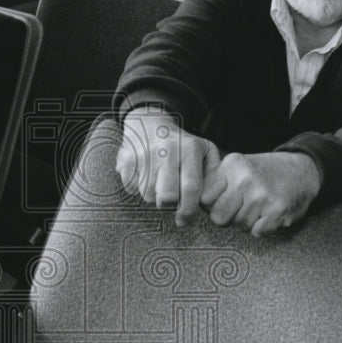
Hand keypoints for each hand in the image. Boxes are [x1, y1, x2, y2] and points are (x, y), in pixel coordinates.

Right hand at [115, 107, 220, 225]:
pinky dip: (136, 187)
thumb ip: (213, 173)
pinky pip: (131, 188)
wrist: (149, 121)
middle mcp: (168, 150)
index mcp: (189, 149)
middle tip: (169, 200)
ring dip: (153, 195)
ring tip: (158, 181)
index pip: (191, 189)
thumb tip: (212, 198)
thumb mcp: (204, 150)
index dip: (188, 211)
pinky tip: (143, 175)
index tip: (183, 220)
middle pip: (167, 197)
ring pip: (148, 195)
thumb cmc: (181, 144)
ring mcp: (146, 153)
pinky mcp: (127, 158)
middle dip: (168, 205)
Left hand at [200, 151, 321, 236]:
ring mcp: (261, 195)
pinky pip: (256, 232)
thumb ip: (216, 181)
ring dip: (247, 222)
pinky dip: (262, 227)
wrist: (303, 170)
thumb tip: (192, 202)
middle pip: (218, 217)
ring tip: (257, 207)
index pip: (203, 198)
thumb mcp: (238, 166)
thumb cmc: (265, 172)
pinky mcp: (276, 210)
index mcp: (232, 165)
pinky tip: (268, 213)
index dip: (211, 205)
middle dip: (227, 217)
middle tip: (240, 208)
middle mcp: (245, 178)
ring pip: (238, 226)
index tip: (221, 202)